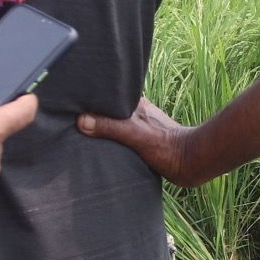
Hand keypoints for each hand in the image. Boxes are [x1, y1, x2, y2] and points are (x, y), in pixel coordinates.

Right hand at [77, 97, 206, 186]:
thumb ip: (110, 127)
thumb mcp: (135, 134)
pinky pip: (119, 140)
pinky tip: (99, 149)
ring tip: (78, 134)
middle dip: (92, 114)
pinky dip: (110, 143)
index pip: (107, 96)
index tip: (70, 99)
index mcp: (134, 105)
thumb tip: (81, 120)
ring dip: (101, 130)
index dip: (91, 98)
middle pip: (108, 111)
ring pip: (113, 126)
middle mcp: (136, 114)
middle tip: (68, 118)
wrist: (190, 164)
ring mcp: (139, 129)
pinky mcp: (142, 144)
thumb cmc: (167, 146)